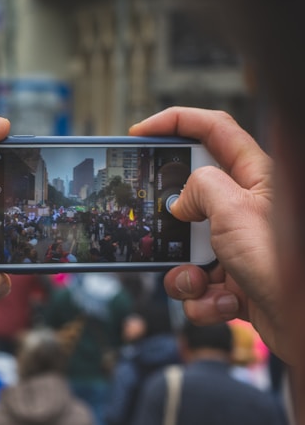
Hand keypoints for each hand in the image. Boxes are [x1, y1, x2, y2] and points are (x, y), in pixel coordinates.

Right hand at [129, 107, 294, 360]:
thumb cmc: (285, 263)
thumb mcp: (233, 210)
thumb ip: (198, 188)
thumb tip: (180, 203)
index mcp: (256, 177)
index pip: (214, 130)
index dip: (176, 122)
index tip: (140, 132)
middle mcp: (246, 208)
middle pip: (191, 195)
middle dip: (169, 216)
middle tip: (152, 221)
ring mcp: (238, 246)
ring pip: (185, 249)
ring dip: (184, 272)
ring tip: (203, 281)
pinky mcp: (234, 281)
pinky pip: (197, 285)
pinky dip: (203, 299)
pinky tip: (226, 304)